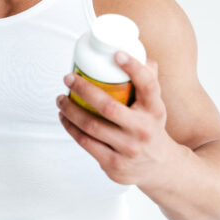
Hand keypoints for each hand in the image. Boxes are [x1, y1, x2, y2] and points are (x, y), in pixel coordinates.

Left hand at [56, 51, 179, 186]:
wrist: (159, 168)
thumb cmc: (150, 128)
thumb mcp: (154, 107)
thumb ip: (146, 81)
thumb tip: (135, 51)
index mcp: (155, 111)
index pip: (148, 85)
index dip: (134, 68)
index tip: (116, 54)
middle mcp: (143, 130)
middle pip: (108, 107)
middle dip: (83, 89)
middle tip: (69, 78)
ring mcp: (128, 149)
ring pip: (91, 125)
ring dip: (70, 109)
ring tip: (61, 98)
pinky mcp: (113, 163)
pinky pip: (85, 142)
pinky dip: (70, 128)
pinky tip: (64, 117)